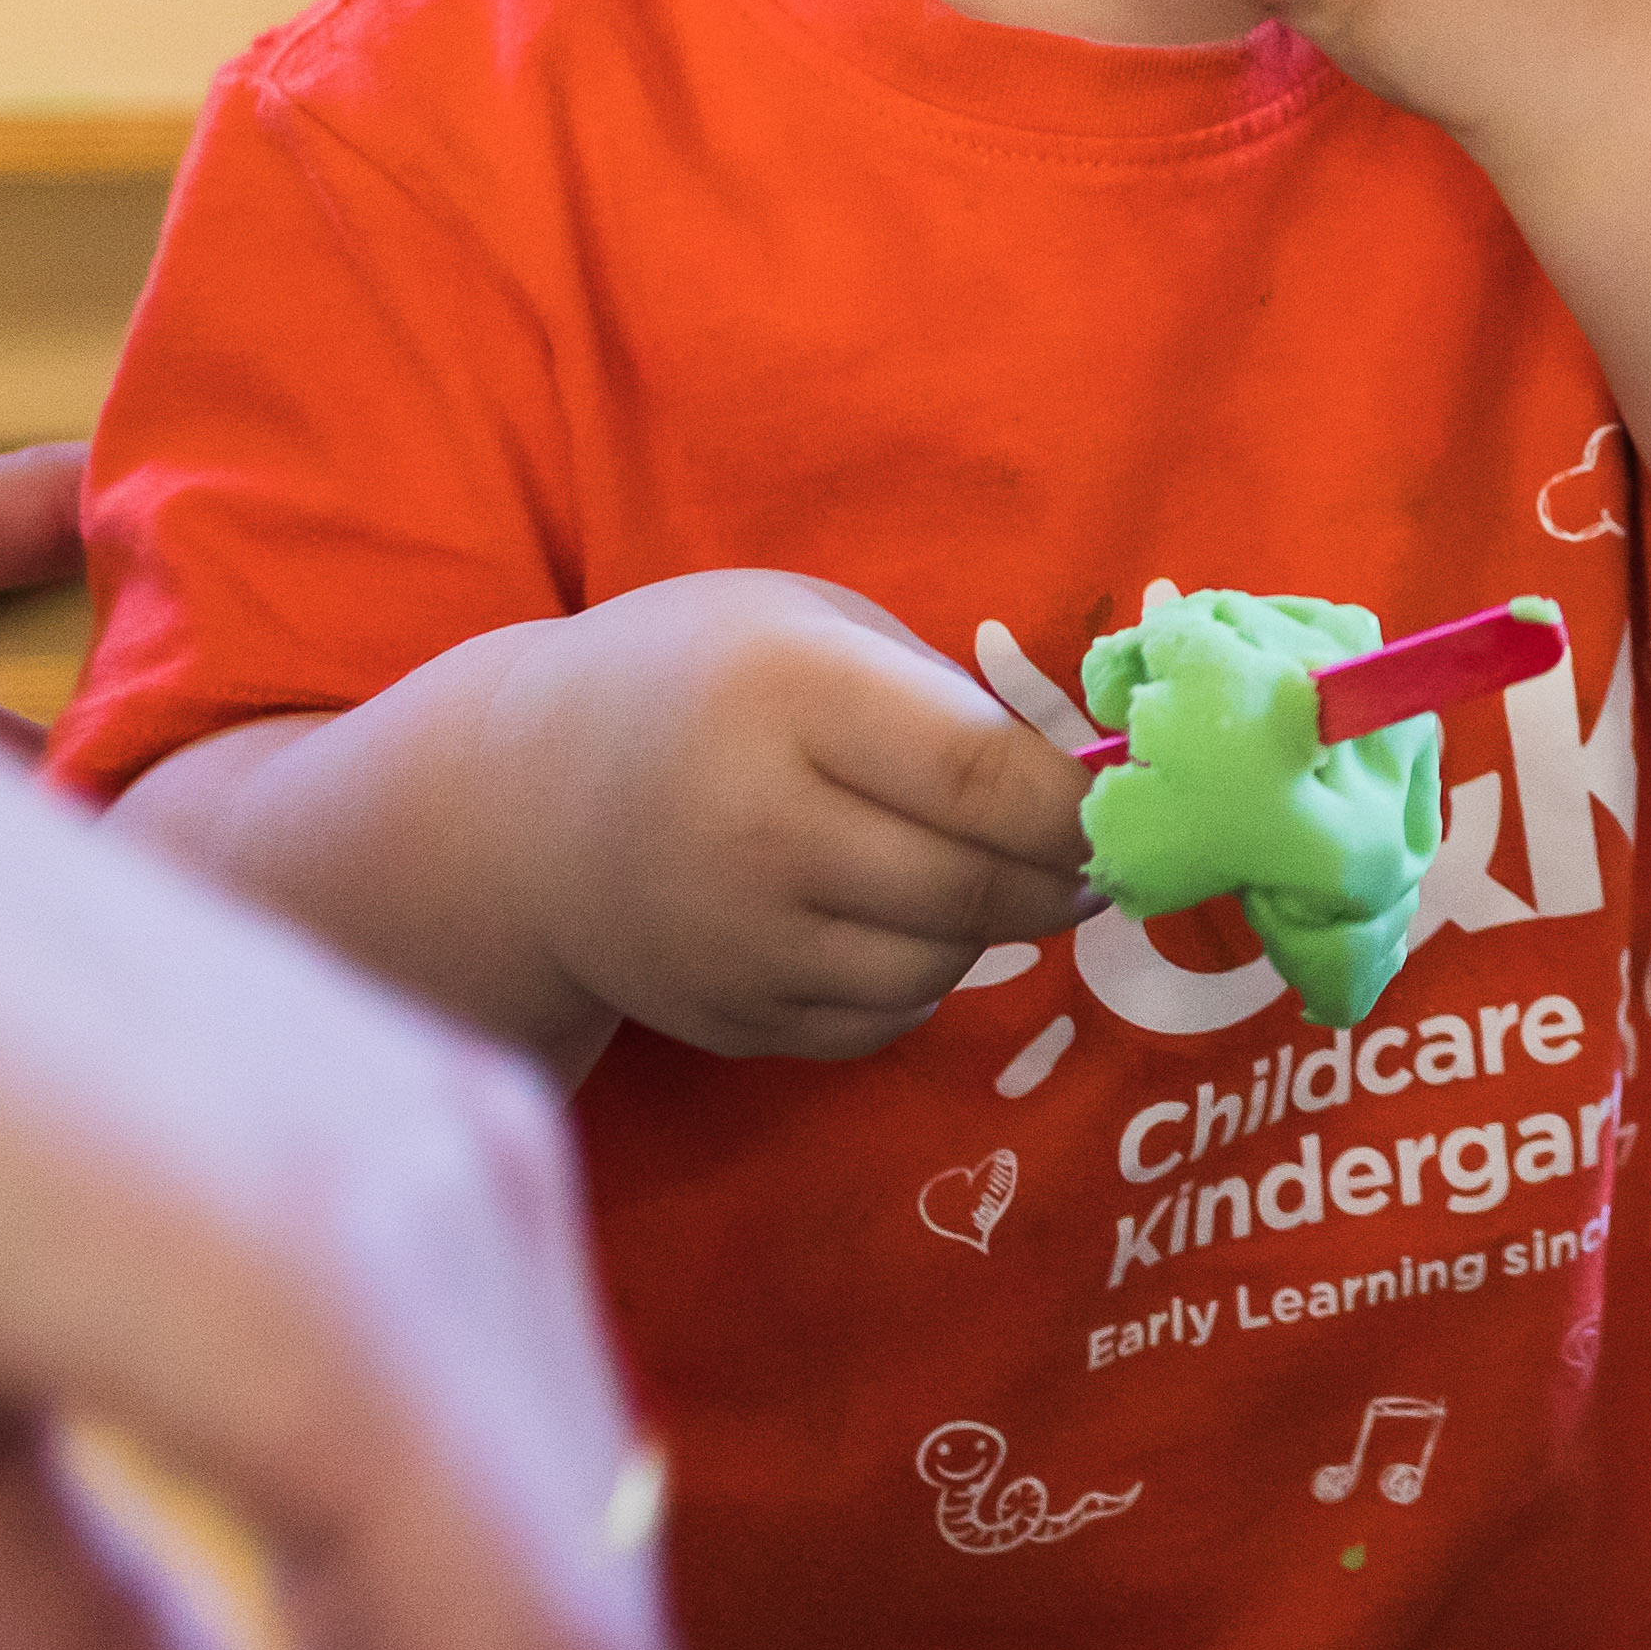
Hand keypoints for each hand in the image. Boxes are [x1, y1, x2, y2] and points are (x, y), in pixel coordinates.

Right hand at [499, 573, 1093, 1064]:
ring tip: (976, 873)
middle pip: (976, 889)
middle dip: (1063, 877)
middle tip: (1092, 853)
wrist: (523, 800)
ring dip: (988, 930)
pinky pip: (879, 1024)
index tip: (1127, 796)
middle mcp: (755, 829)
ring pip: (937, 969)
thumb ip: (945, 695)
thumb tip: (1090, 778)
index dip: (1081, 803)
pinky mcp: (724, 1019)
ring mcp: (734, 941)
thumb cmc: (702, 679)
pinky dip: (917, 981)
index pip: (985, 779)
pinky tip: (891, 919)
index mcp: (789, 699)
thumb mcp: (814, 625)